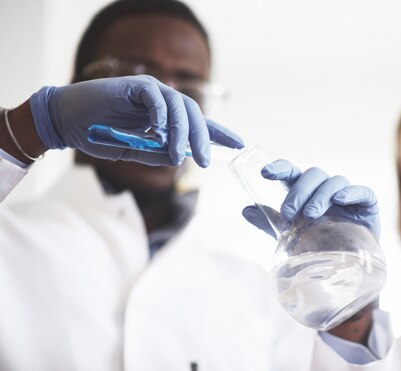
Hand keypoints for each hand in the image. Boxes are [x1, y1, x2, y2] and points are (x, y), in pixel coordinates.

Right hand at [28, 75, 242, 165]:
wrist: (68, 122)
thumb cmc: (100, 135)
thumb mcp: (133, 152)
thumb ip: (155, 154)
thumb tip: (178, 159)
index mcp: (166, 119)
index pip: (199, 123)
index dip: (220, 133)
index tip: (240, 145)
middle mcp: (163, 103)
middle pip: (195, 115)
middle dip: (203, 139)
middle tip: (205, 161)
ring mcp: (150, 92)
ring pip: (179, 107)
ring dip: (181, 131)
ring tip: (177, 152)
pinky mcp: (135, 86)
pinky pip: (156, 97)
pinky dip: (160, 114)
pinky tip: (158, 131)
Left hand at [242, 159, 379, 238]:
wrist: (345, 273)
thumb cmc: (318, 249)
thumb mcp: (290, 235)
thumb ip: (270, 221)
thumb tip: (245, 209)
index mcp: (308, 194)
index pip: (293, 173)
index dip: (280, 168)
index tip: (265, 173)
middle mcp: (327, 191)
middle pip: (314, 175)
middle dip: (299, 190)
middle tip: (288, 212)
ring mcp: (348, 197)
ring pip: (334, 182)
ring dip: (320, 196)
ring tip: (310, 215)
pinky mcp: (368, 206)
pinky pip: (362, 191)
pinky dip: (350, 193)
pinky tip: (340, 200)